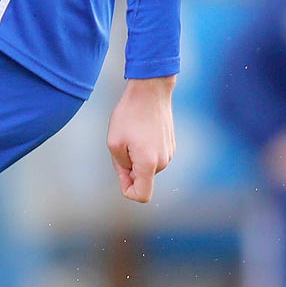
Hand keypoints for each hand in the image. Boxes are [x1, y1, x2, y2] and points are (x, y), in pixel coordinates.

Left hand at [107, 76, 175, 202]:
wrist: (151, 91)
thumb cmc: (130, 114)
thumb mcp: (114, 142)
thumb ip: (121, 166)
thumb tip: (130, 175)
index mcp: (149, 163)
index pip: (142, 195)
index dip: (127, 190)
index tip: (121, 175)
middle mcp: (163, 161)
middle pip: (142, 179)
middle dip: (129, 169)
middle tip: (121, 146)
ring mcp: (169, 153)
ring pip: (147, 167)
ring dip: (135, 158)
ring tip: (130, 136)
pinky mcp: (170, 145)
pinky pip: (153, 156)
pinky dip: (143, 150)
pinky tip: (139, 132)